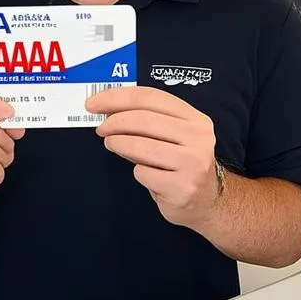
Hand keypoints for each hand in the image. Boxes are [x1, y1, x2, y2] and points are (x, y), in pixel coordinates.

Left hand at [86, 86, 218, 227]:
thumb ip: (147, 120)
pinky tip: (144, 173)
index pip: (150, 97)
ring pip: (140, 145)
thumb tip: (107, 109)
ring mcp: (193, 163)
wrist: (206, 202)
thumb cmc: (180, 165)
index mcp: (196, 119)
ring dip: (118, 144)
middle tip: (101, 128)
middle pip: (143, 119)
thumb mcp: (172, 137)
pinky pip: (143, 172)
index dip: (117, 97)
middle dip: (114, 122)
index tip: (94, 104)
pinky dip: (136, 171)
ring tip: (112, 144)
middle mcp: (199, 138)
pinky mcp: (183, 187)